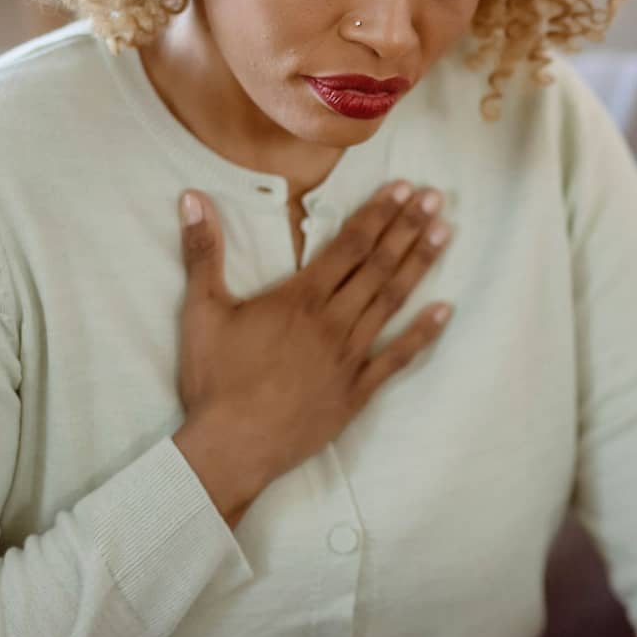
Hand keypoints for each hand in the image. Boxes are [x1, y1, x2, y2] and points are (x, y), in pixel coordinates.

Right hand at [170, 180, 454, 526]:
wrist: (231, 447)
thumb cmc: (215, 380)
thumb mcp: (201, 311)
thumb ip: (201, 251)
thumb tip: (191, 198)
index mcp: (299, 299)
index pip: (349, 244)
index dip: (378, 213)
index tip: (404, 189)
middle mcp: (332, 321)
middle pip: (377, 266)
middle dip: (407, 228)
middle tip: (435, 198)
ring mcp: (349, 357)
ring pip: (392, 301)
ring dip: (419, 265)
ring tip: (444, 233)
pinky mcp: (356, 391)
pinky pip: (397, 358)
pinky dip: (423, 333)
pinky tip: (445, 311)